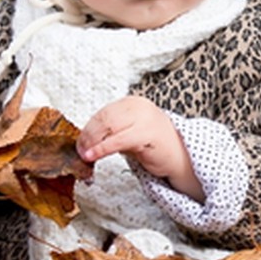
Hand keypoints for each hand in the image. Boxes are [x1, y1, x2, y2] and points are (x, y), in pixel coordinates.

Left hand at [77, 96, 203, 201]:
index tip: (80, 143)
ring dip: (92, 143)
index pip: (103, 112)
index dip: (88, 129)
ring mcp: (145, 118)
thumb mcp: (129, 132)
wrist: (180, 156)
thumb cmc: (154, 146)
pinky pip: (118, 140)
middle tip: (80, 151)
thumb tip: (85, 139)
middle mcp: (140, 106)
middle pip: (104, 119)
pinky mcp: (148, 133)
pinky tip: (93, 156)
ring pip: (109, 127)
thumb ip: (111, 131)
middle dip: (88, 136)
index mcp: (134, 102)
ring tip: (85, 155)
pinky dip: (102, 148)